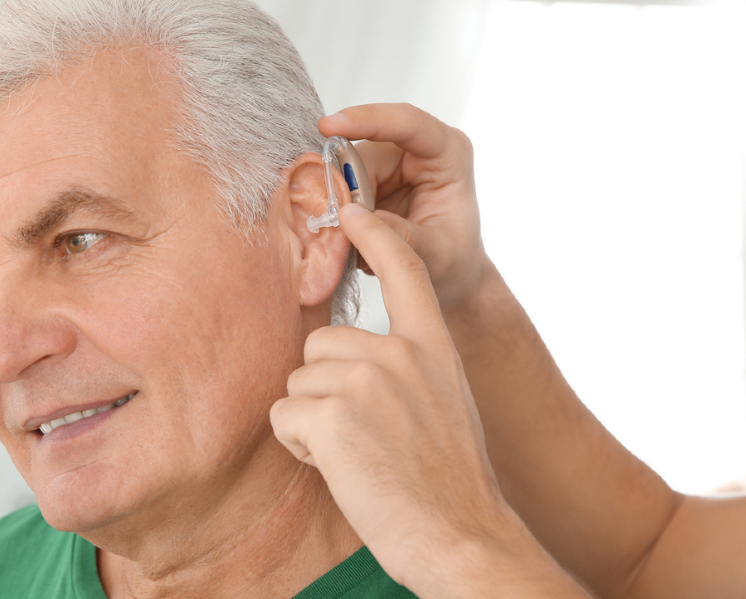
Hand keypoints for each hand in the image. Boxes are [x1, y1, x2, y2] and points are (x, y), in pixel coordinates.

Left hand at [270, 203, 587, 598]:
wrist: (462, 536)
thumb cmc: (451, 482)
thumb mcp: (445, 403)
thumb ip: (408, 369)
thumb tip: (356, 362)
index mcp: (433, 345)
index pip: (404, 270)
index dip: (376, 235)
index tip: (354, 210)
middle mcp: (399, 352)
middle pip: (320, 344)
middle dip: (325, 390)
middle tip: (364, 437)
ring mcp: (366, 380)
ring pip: (298, 382)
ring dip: (312, 421)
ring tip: (357, 455)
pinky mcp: (333, 415)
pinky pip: (283, 417)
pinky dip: (299, 447)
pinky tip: (340, 468)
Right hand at [319, 105, 488, 311]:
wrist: (450, 272)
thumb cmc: (454, 258)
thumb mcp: (434, 254)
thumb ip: (399, 236)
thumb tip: (354, 216)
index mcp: (449, 154)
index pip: (408, 123)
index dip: (368, 120)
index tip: (330, 126)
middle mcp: (420, 148)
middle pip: (367, 152)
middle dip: (349, 188)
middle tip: (344, 229)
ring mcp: (394, 159)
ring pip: (348, 169)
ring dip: (345, 205)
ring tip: (358, 242)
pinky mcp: (374, 173)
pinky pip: (343, 183)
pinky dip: (343, 210)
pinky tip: (355, 234)